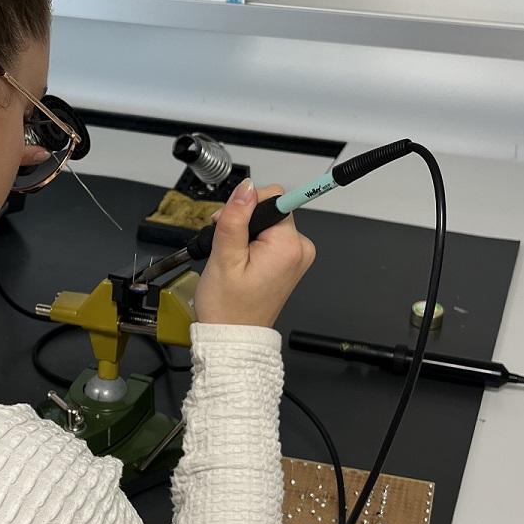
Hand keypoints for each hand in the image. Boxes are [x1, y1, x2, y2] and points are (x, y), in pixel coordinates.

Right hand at [193, 178, 314, 328]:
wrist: (234, 336)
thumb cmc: (228, 307)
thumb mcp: (224, 258)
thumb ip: (236, 218)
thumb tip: (246, 188)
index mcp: (288, 246)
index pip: (274, 197)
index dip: (245, 206)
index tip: (230, 223)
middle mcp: (300, 248)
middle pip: (272, 207)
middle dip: (244, 219)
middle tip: (226, 244)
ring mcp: (297, 256)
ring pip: (269, 221)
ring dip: (247, 231)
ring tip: (233, 256)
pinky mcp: (290, 260)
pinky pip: (271, 236)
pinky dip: (253, 241)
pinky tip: (242, 259)